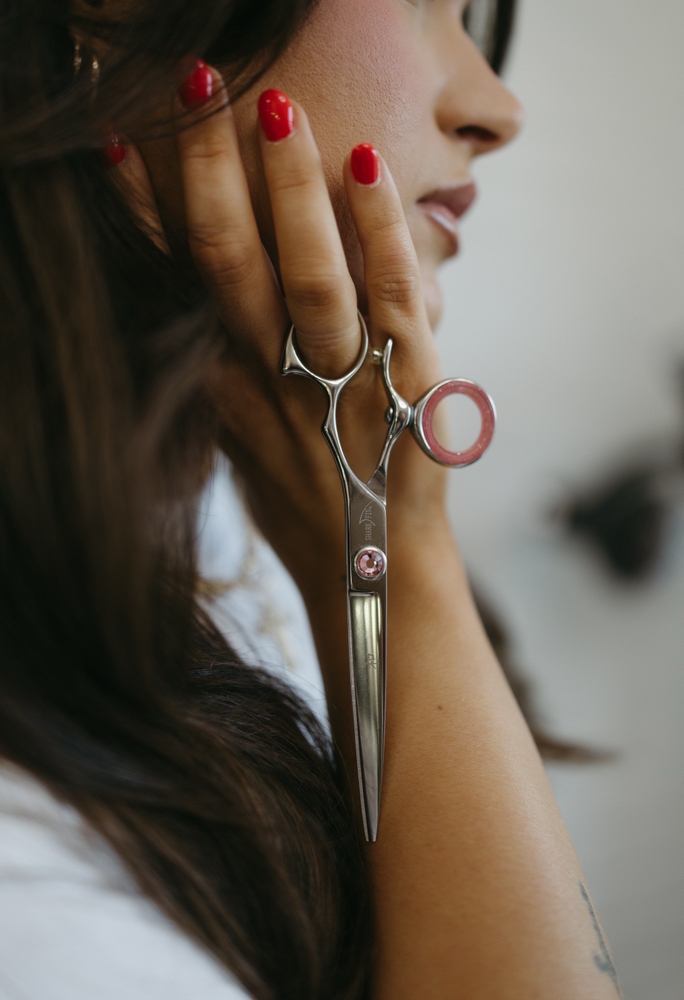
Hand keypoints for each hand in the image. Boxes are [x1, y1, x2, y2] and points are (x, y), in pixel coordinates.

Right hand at [118, 67, 449, 597]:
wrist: (372, 576)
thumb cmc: (305, 503)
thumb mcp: (244, 438)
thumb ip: (228, 368)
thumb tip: (218, 302)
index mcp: (223, 388)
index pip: (174, 285)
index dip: (140, 213)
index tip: (113, 147)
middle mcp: (271, 382)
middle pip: (227, 266)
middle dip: (206, 173)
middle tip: (193, 89)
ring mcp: (343, 386)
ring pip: (307, 279)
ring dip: (289, 192)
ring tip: (275, 113)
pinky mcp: (412, 387)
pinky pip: (393, 299)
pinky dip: (380, 231)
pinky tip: (367, 169)